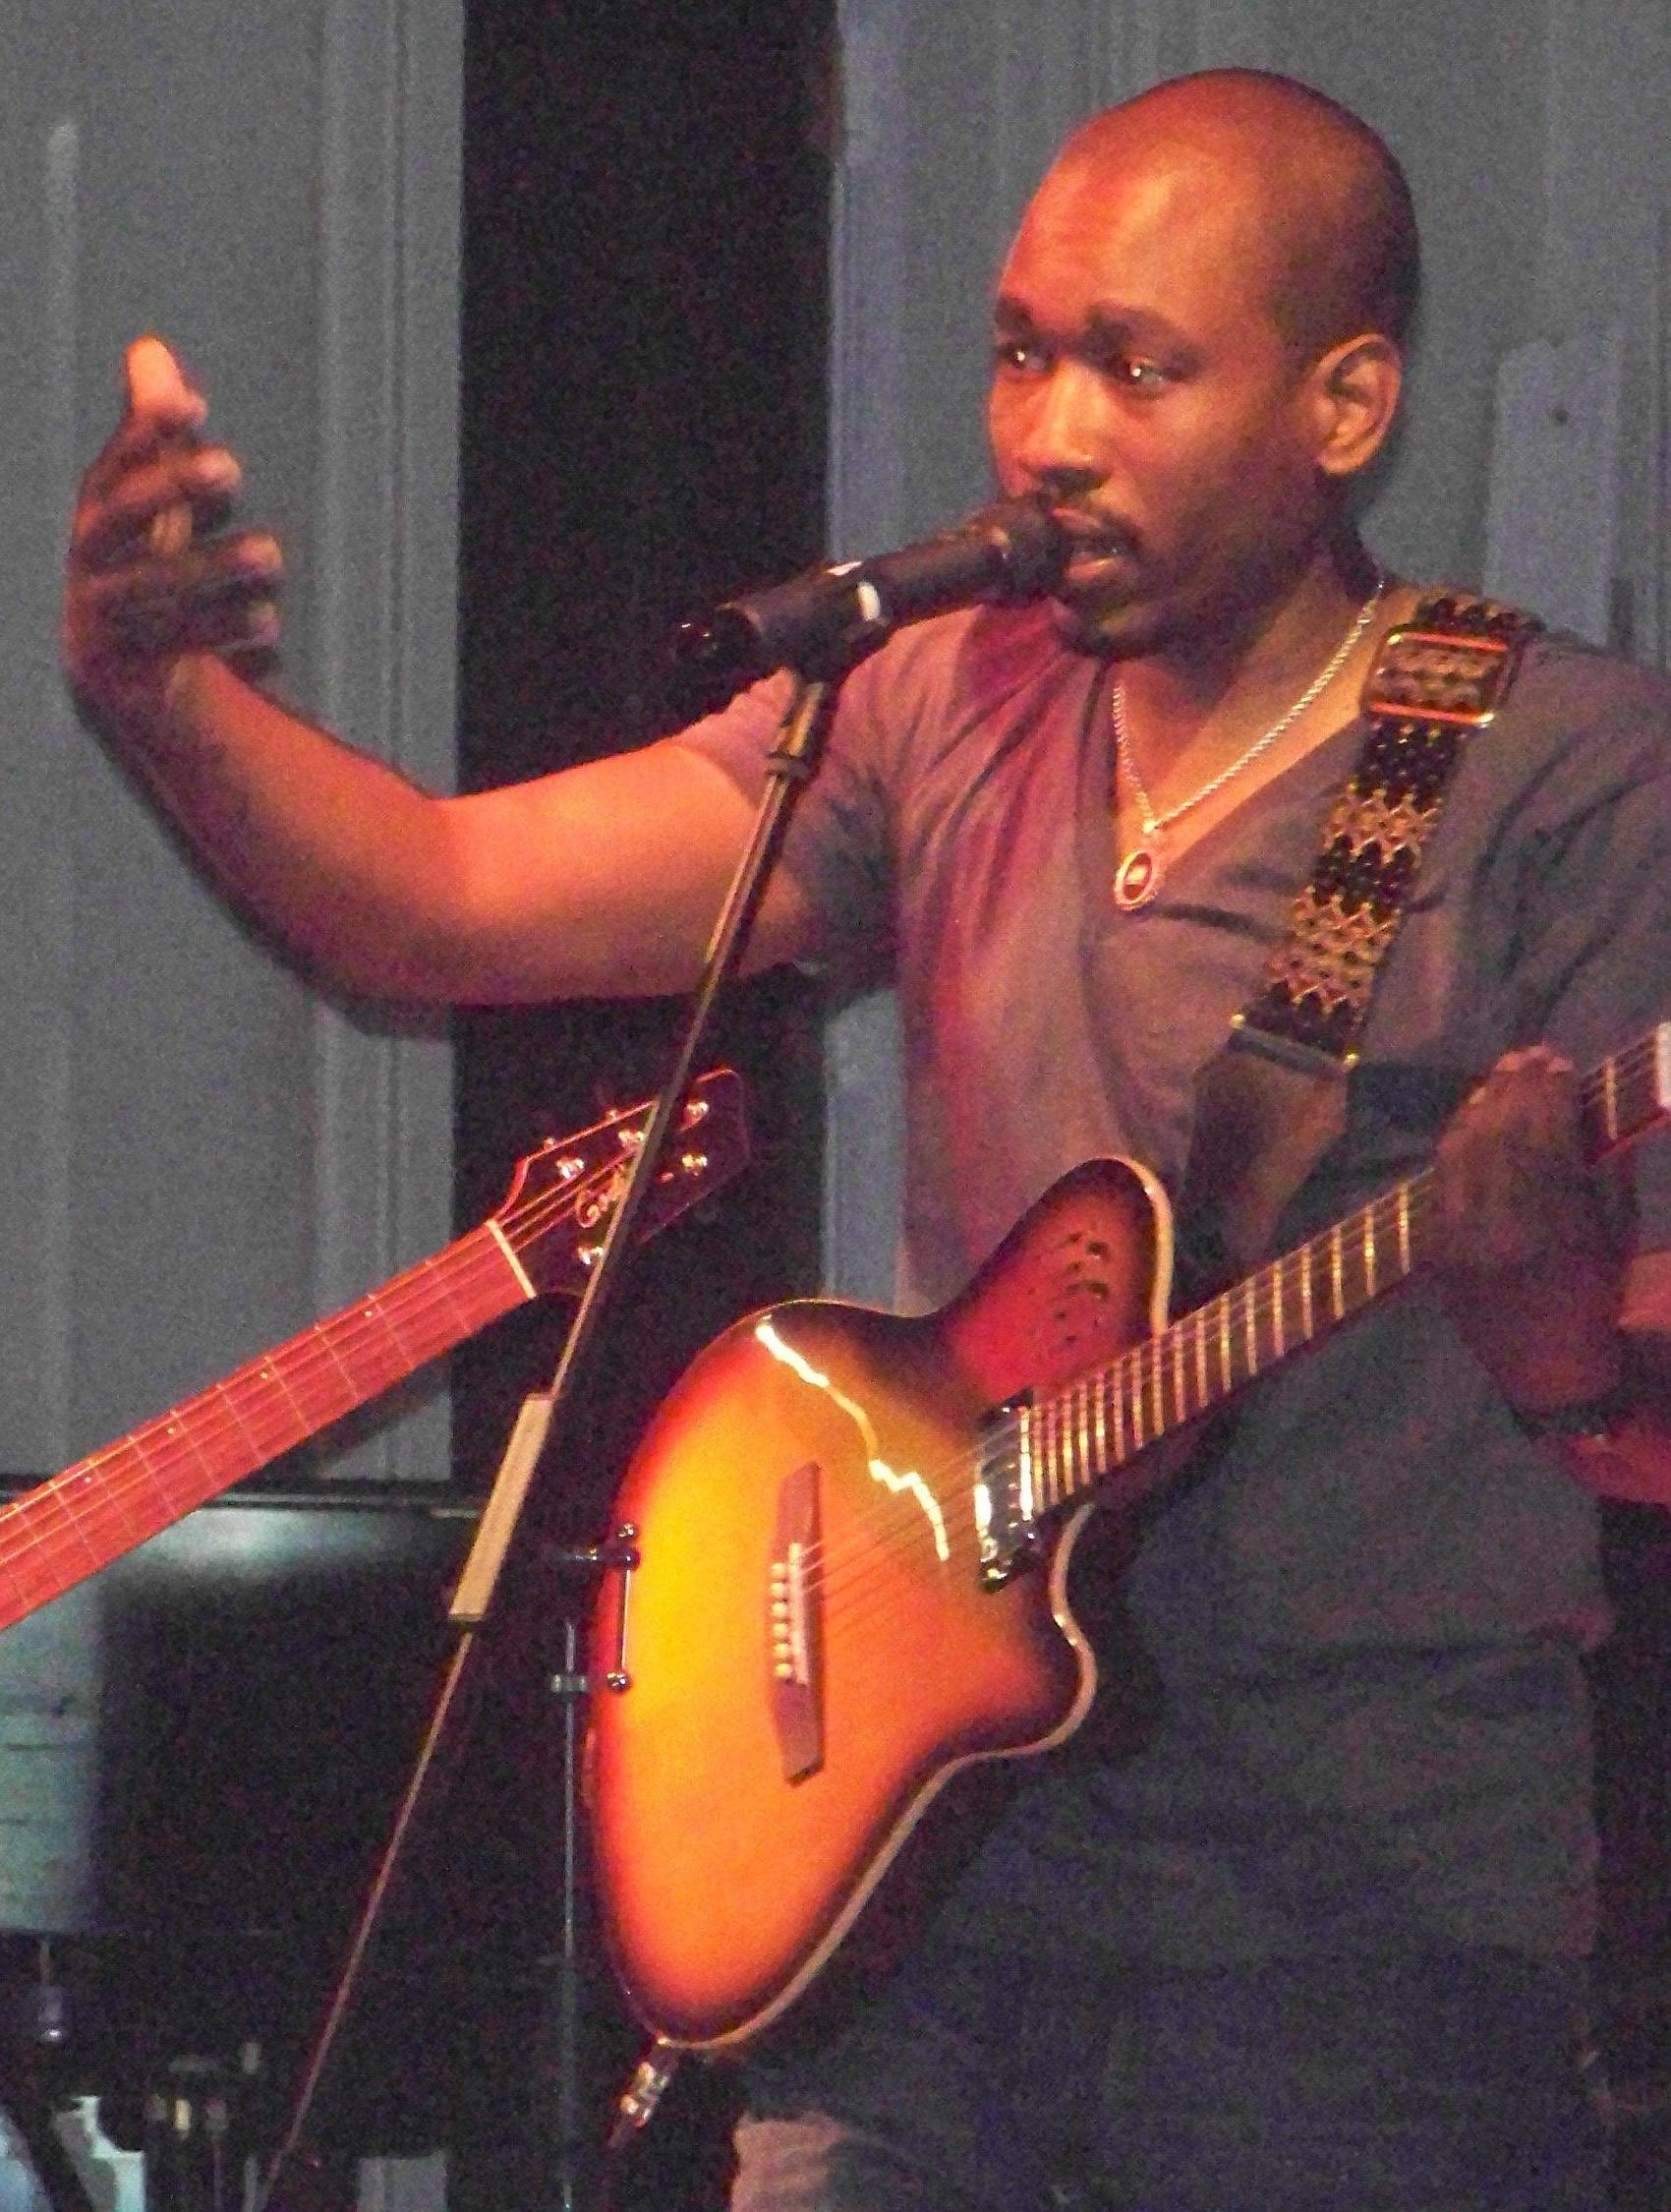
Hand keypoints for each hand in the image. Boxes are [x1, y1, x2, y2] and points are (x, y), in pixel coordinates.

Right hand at [64, 337, 283, 718]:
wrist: (114, 667)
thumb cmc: (141, 560)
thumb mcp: (150, 498)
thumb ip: (153, 432)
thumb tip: (150, 351)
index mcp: (98, 514)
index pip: (116, 464)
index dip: (145, 433)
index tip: (191, 405)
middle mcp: (90, 560)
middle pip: (122, 519)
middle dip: (172, 489)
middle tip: (231, 464)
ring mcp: (105, 617)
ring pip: (156, 591)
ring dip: (214, 569)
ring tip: (272, 555)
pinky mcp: (131, 670)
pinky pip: (177, 651)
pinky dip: (225, 635)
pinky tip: (270, 626)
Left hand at [1432, 1046, 1624, 1410]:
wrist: (1545, 1364)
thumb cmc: (1595, 1292)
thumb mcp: (1617, 1233)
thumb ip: (1603, 1168)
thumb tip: (1587, 1102)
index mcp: (1557, 1230)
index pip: (1548, 1141)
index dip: (1551, 1095)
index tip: (1561, 1062)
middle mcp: (1501, 1231)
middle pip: (1503, 1138)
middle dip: (1517, 1088)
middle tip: (1531, 1055)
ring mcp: (1460, 1239)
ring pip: (1466, 1152)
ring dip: (1484, 1103)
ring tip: (1504, 1073)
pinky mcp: (1436, 1245)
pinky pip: (1442, 1176)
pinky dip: (1457, 1138)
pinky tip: (1474, 1112)